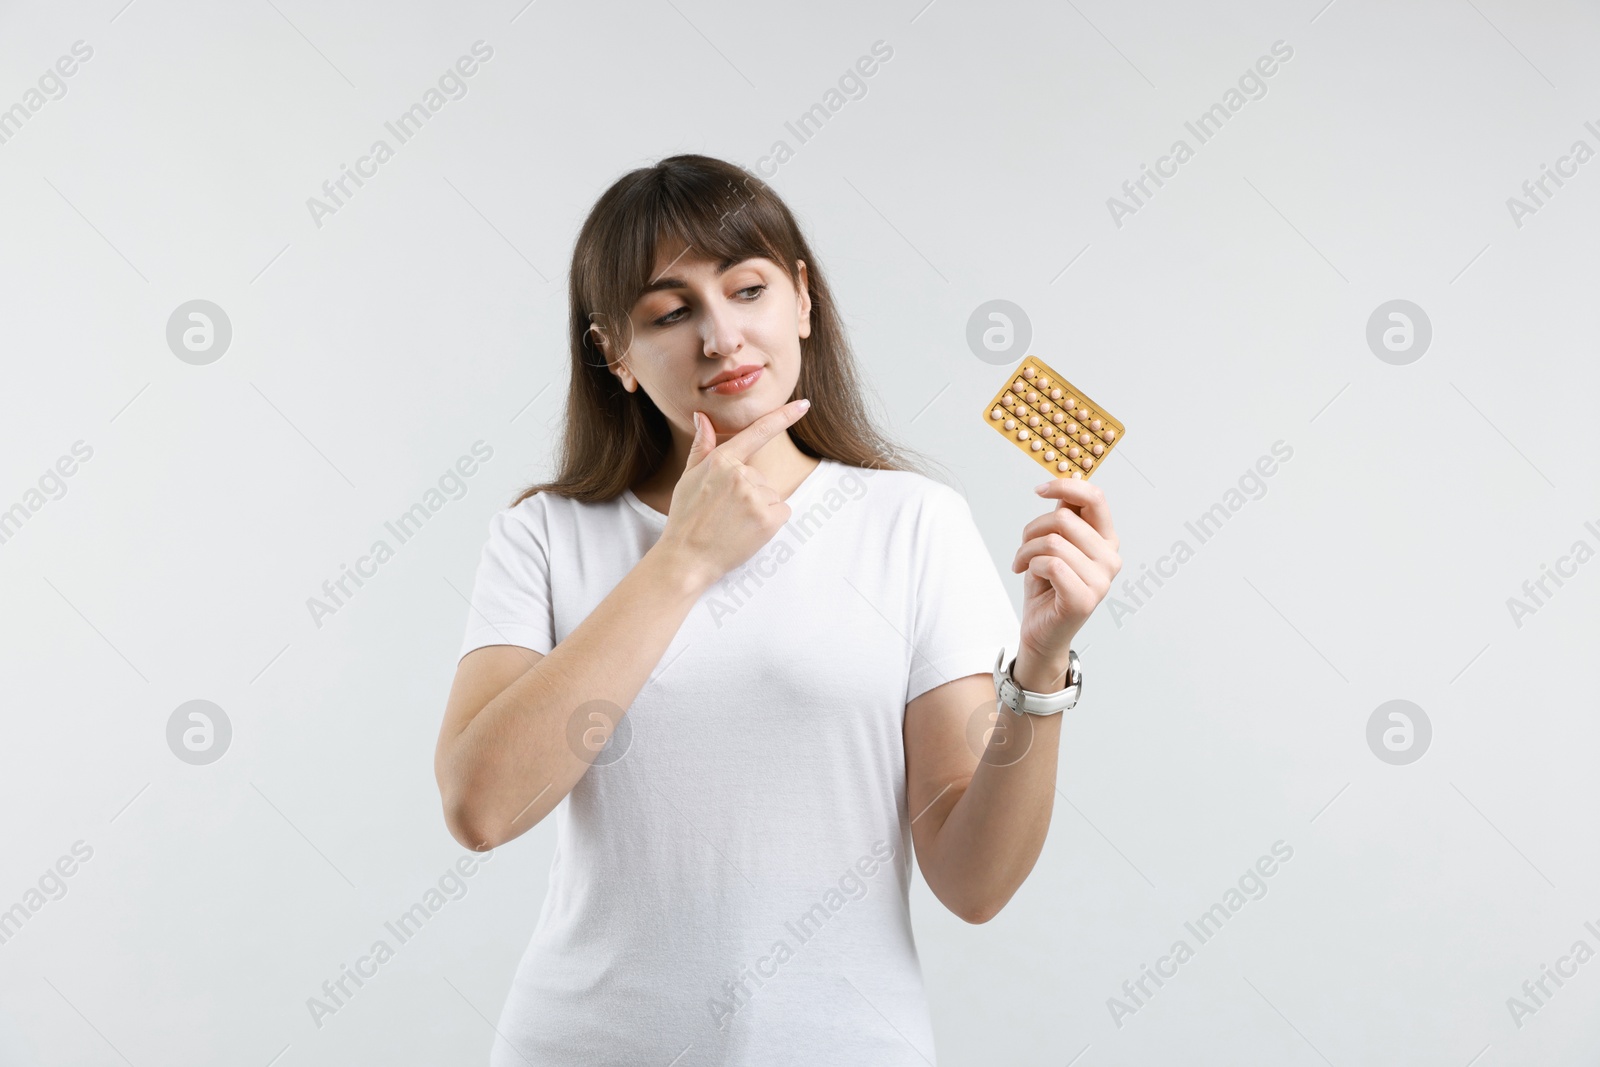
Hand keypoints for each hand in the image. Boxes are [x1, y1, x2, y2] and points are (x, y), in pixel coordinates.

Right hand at [654, 399, 812, 589]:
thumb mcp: (688, 477)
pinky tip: (748, 530)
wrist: (686, 558)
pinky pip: (782, 511)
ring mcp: (755, 497)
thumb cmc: (685, 518)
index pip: (758, 432)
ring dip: (758, 509)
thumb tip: (702, 417)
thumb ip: (702, 446)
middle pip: (761, 477)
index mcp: (722, 460)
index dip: (784, 417)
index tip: (804, 405)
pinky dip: (771, 522)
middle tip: (724, 512)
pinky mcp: (768, 520)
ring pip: (771, 495)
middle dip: (748, 492)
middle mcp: (740, 475)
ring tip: (732, 523)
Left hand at [1011, 478, 1121, 670]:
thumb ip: (1065, 516)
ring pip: (1053, 542)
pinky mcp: (1085, 599)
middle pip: (1064, 520)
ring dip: (1027, 551)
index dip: (1065, 487)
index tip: (1039, 490)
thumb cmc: (1047, 585)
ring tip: (1023, 563)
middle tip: (1024, 548)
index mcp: (1107, 540)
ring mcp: (1102, 581)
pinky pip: (1051, 565)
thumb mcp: (1055, 542)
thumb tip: (1068, 481)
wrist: (1041, 629)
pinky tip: (1030, 576)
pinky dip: (1032, 566)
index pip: (1095, 498)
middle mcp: (1111, 558)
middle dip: (1032, 530)